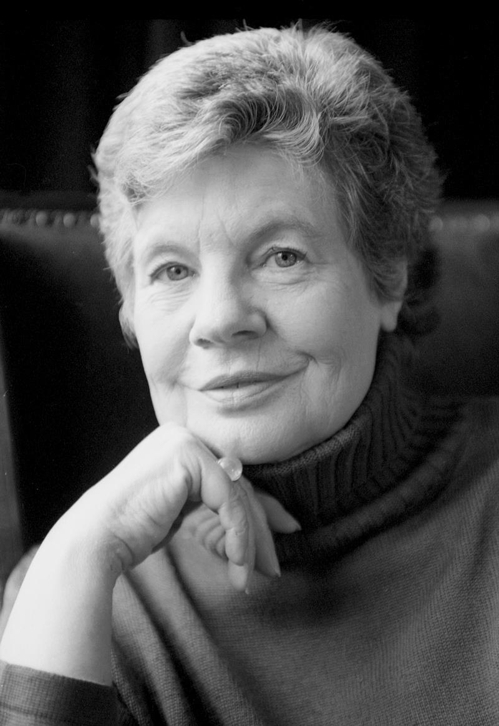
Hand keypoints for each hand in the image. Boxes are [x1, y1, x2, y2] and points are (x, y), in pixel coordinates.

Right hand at [0, 422, 299, 682]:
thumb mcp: (184, 514)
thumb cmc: (132, 532)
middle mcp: (186, 437)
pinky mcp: (190, 456)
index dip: (260, 510)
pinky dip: (238, 537)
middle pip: (238, 487)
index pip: (231, 480)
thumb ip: (214, 507)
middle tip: (274, 567)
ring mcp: (187, 442)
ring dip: (248, 543)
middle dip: (260, 530)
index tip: (284, 532)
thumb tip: (263, 517)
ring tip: (250, 577)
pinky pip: (230, 501)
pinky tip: (238, 566)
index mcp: (182, 446)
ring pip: (238, 496)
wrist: (96, 538)